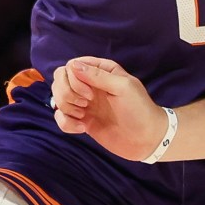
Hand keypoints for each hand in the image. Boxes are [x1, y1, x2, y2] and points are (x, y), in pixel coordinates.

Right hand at [51, 56, 169, 161]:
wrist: (146, 139)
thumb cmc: (139, 109)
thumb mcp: (123, 87)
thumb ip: (98, 75)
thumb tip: (72, 65)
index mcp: (101, 71)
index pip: (71, 65)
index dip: (73, 79)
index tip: (89, 94)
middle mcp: (89, 84)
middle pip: (60, 79)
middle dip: (66, 93)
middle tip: (86, 105)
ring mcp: (84, 103)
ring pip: (57, 97)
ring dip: (66, 107)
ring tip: (83, 117)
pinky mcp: (81, 120)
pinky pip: (60, 117)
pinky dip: (66, 123)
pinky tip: (82, 129)